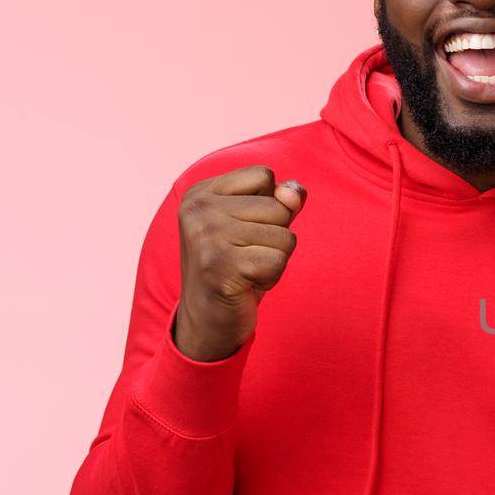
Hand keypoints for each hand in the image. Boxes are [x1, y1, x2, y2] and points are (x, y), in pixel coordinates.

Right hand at [173, 165, 306, 361]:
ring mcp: (207, 237)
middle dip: (274, 237)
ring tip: (245, 269)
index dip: (269, 206)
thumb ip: (280, 201)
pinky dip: (272, 277)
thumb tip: (296, 193)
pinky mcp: (222, 266)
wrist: (208, 319)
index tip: (242, 230)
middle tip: (244, 256)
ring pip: (284, 236)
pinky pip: (279, 261)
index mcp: (201, 192)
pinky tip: (246, 284)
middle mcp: (198, 210)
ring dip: (274, 259)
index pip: (264, 175)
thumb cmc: (237, 266)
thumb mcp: (257, 225)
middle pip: (278, 207)